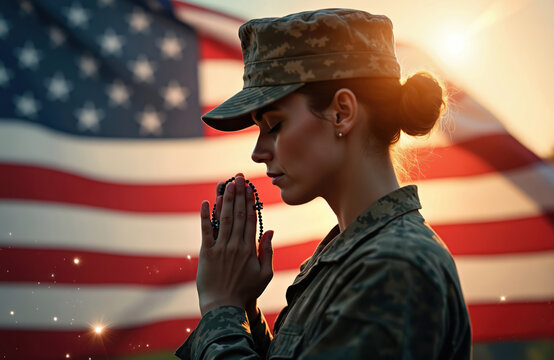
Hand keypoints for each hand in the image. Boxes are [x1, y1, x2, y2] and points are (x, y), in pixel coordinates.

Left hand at [196, 174, 273, 315]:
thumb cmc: (246, 292)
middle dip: (239, 194)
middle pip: (238, 214)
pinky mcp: (206, 253)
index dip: (250, 202)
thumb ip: (266, 252)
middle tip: (239, 178)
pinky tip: (206, 202)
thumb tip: (269, 231)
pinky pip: (206, 231)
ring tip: (227, 184)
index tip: (250, 188)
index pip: (250, 219)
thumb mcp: (264, 274)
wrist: (223, 307)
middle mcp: (235, 245)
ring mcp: (220, 248)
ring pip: (224, 219)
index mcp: (249, 249)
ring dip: (226, 200)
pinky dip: (206, 216)